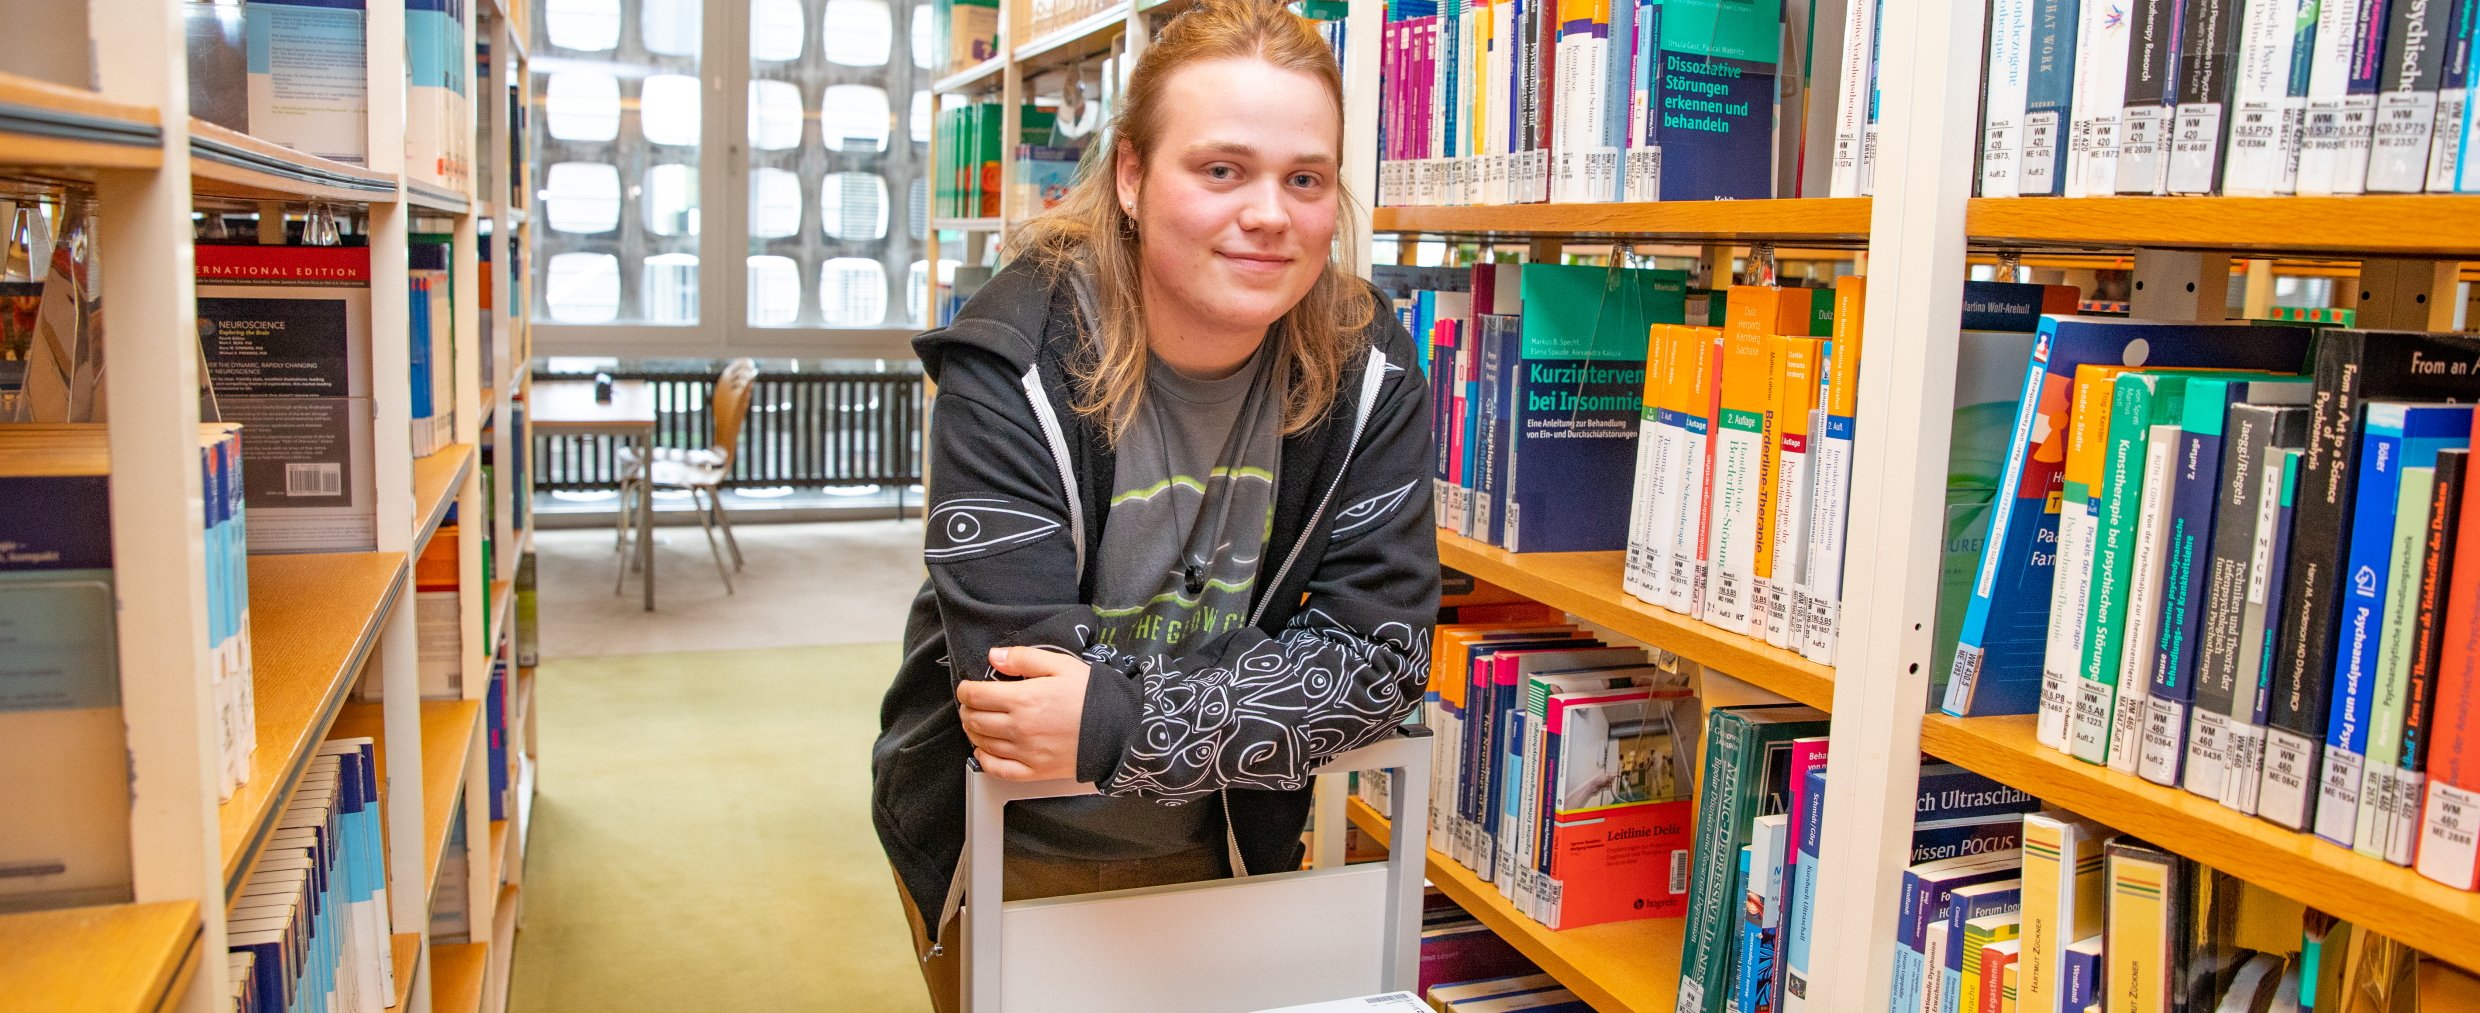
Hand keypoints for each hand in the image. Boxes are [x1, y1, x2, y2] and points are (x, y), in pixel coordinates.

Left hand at [956, 646, 1089, 781]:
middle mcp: (1018, 727)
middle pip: (975, 720)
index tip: (967, 688)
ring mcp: (1025, 752)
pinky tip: (984, 751)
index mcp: (1022, 698)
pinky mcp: (1034, 771)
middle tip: (971, 704)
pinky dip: (984, 760)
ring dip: (973, 731)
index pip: (976, 695)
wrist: (1120, 730)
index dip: (965, 690)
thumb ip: (1024, 659)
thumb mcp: (1062, 665)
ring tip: (977, 723)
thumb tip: (995, 657)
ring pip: (982, 743)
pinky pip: (998, 769)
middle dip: (967, 710)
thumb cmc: (1093, 697)